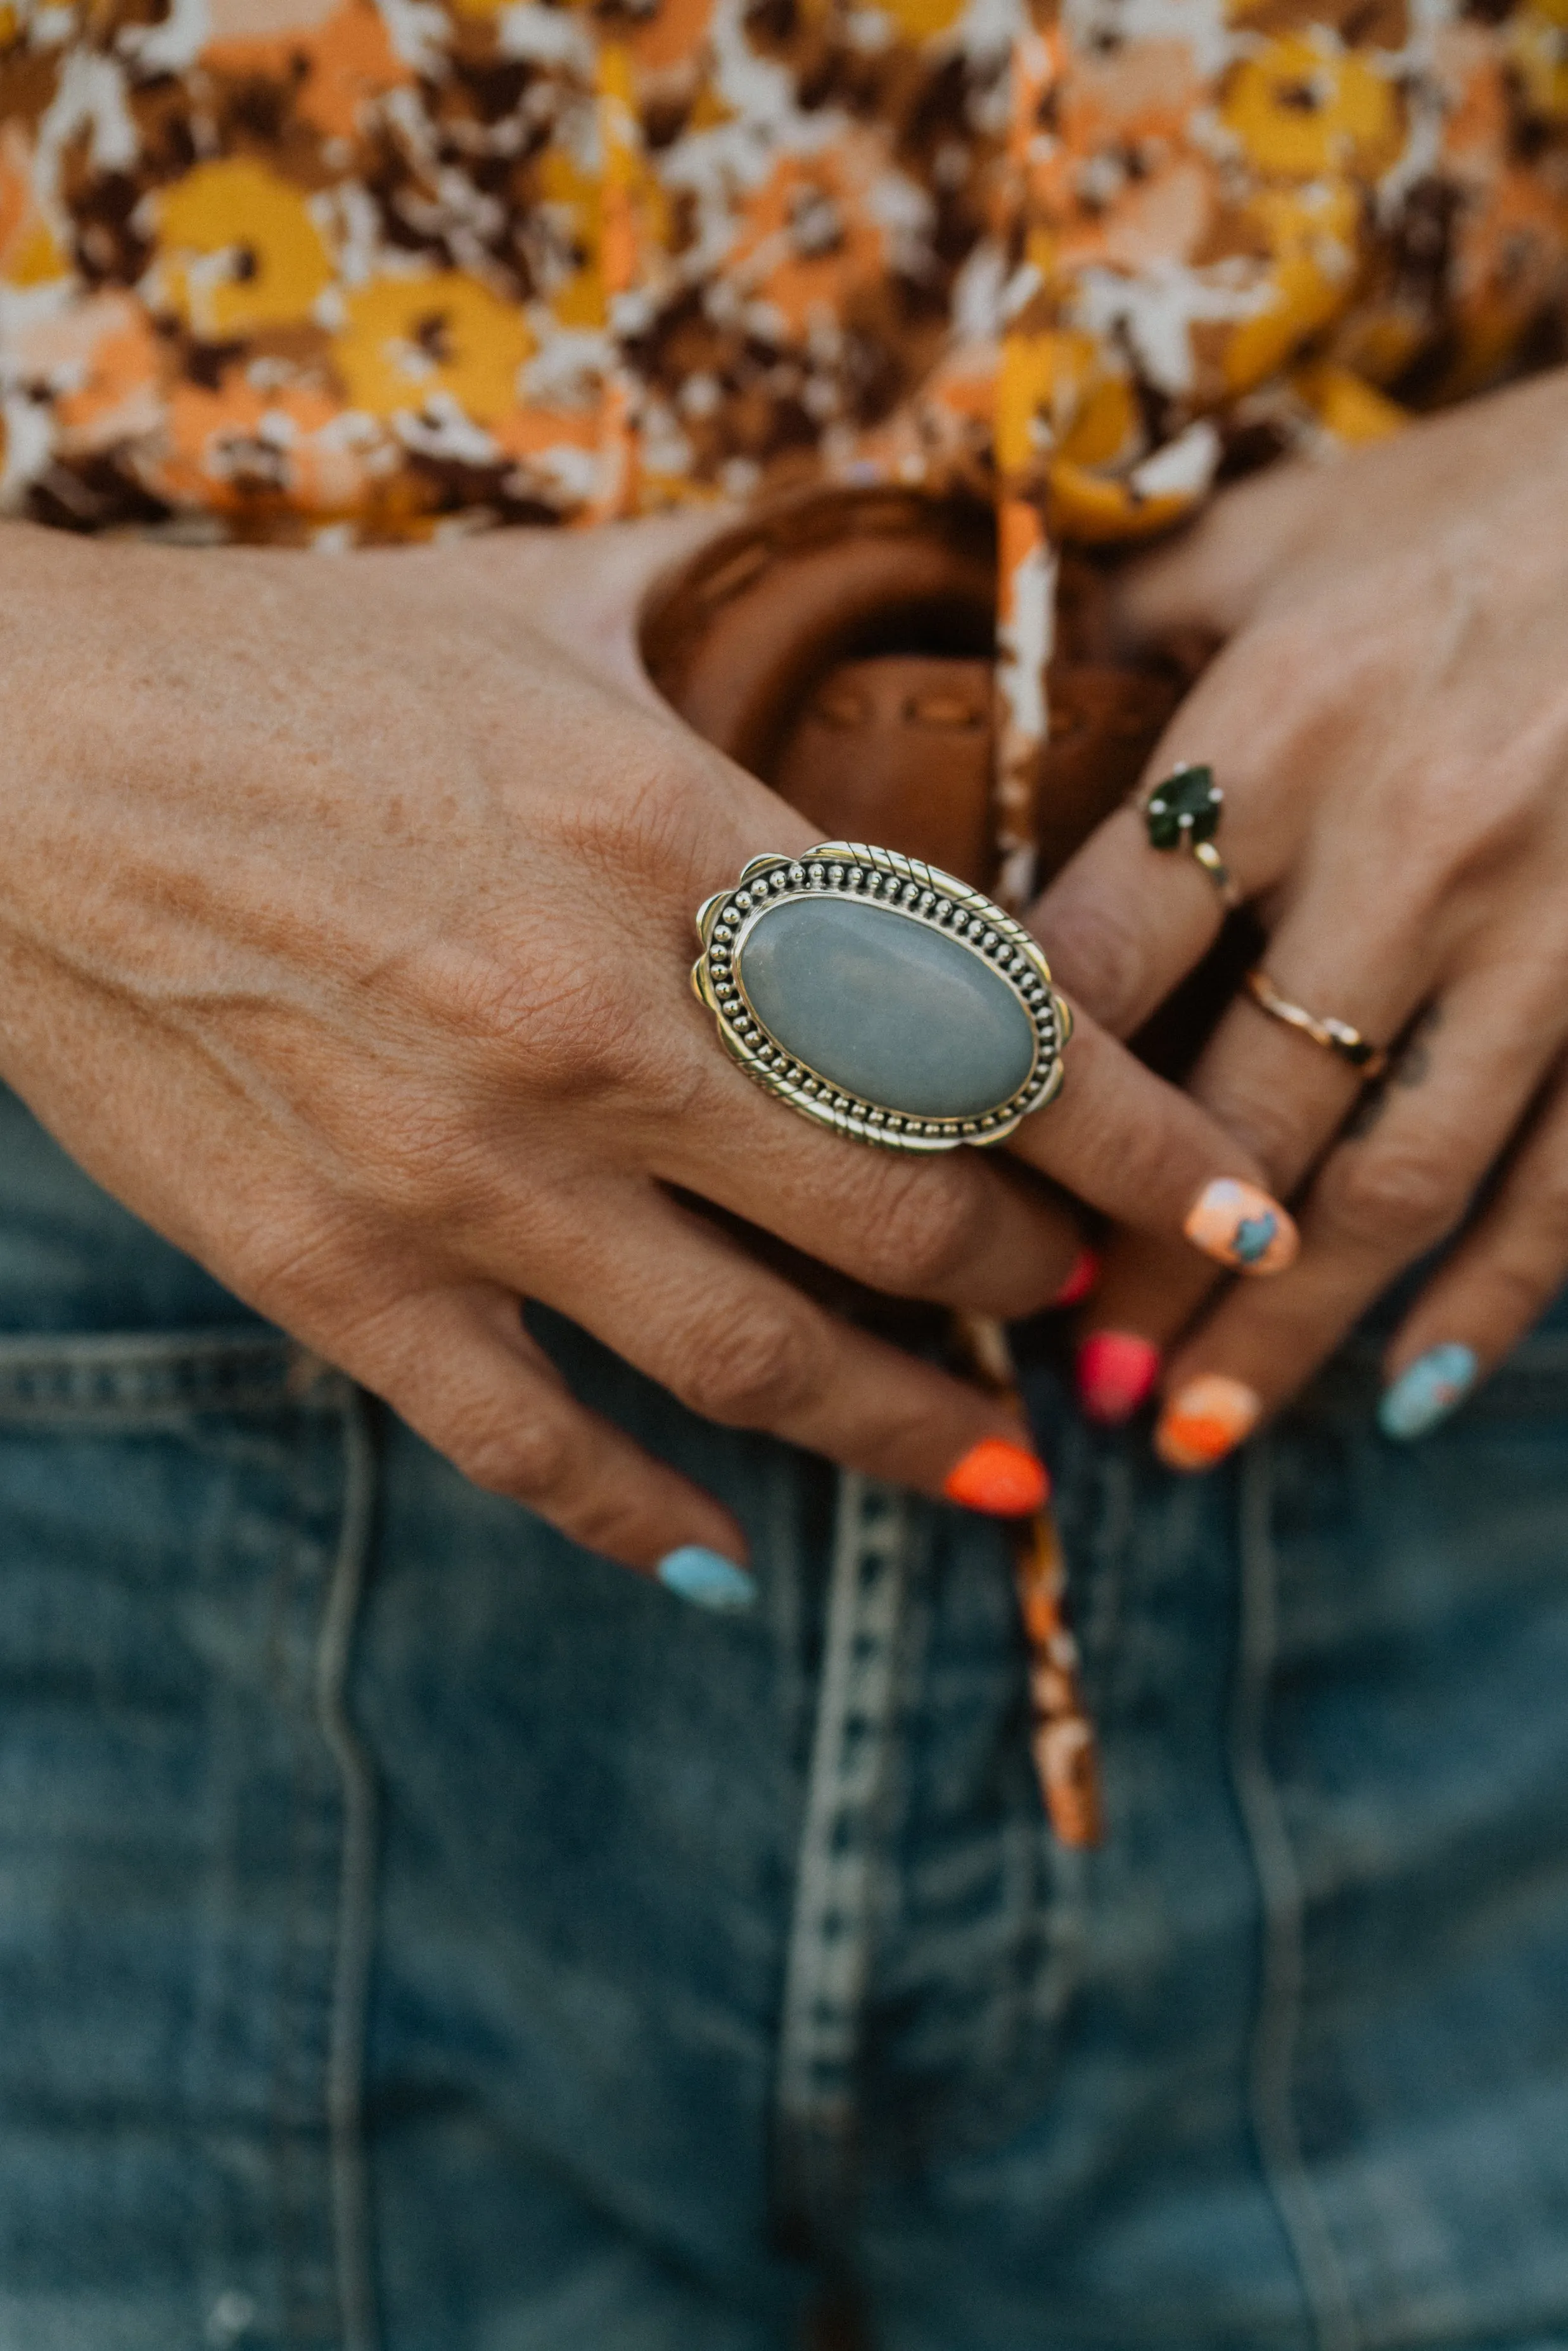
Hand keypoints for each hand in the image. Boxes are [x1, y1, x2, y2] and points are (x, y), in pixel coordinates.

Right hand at [0, 517, 1288, 1572]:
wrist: (7, 759)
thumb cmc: (285, 662)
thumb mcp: (536, 596)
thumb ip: (733, 589)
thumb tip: (896, 526)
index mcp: (671, 837)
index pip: (983, 1020)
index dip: (1137, 1135)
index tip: (1223, 1203)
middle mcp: (596, 1019)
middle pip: (906, 1208)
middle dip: (1031, 1278)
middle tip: (1076, 1302)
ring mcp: (465, 1167)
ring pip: (756, 1353)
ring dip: (904, 1429)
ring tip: (996, 1470)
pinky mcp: (337, 1271)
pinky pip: (529, 1439)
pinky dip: (639, 1512)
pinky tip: (719, 1554)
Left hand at [1035, 368, 1567, 1465]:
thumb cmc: (1507, 498)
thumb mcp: (1303, 522)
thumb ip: (1144, 609)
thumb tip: (986, 662)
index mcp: (1285, 725)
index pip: (1096, 957)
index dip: (1006, 1099)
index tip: (942, 1199)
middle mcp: (1409, 845)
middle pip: (1233, 1110)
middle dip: (1140, 1266)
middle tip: (1069, 1380)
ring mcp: (1553, 931)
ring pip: (1393, 1181)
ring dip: (1284, 1329)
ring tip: (1194, 1432)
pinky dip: (1493, 1300)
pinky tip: (1409, 1388)